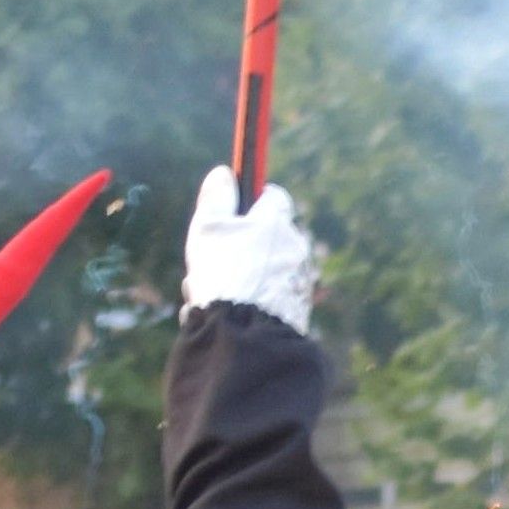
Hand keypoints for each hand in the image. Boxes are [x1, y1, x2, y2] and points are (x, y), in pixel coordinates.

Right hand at [184, 165, 318, 327]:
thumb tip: (224, 174)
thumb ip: (217, 197)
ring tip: (212, 294)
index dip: (251, 199)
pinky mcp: (299, 308)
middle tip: (211, 263)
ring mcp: (300, 279)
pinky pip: (269, 296)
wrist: (246, 334)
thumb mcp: (208, 228)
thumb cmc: (224, 274)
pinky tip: (227, 315)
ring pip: (263, 269)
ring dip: (240, 277)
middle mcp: (296, 248)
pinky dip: (251, 301)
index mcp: (276, 222)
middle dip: (239, 246)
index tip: (232, 209)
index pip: (273, 196)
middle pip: (265, 236)